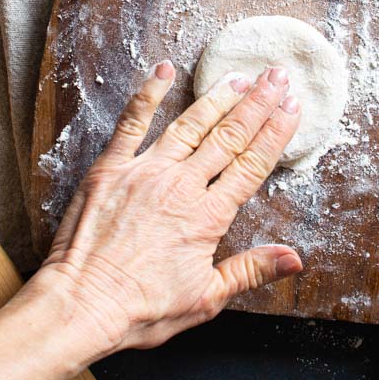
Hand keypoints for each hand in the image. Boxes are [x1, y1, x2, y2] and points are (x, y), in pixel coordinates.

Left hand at [31, 60, 302, 366]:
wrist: (82, 304)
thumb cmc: (142, 307)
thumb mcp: (206, 299)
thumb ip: (251, 271)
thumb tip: (296, 259)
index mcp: (207, 217)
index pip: (251, 165)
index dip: (275, 133)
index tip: (292, 108)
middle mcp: (181, 185)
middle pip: (228, 137)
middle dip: (257, 104)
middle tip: (277, 77)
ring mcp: (145, 171)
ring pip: (190, 125)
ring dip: (217, 98)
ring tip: (239, 77)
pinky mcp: (111, 167)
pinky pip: (132, 123)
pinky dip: (148, 95)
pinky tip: (164, 72)